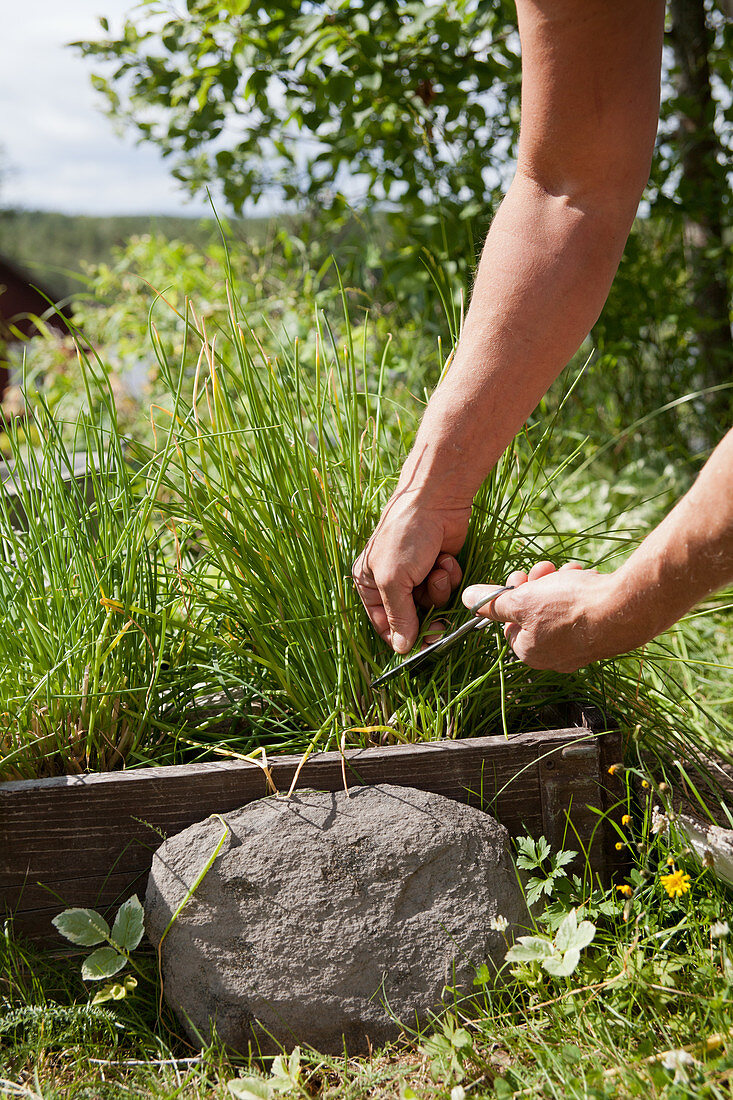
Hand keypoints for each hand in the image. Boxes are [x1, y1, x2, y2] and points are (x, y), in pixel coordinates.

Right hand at [353, 490, 469, 652]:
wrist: (437, 501)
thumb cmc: (406, 536)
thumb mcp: (394, 579)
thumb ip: (399, 616)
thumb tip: (401, 649)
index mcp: (369, 584)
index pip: (383, 624)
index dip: (402, 637)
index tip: (422, 646)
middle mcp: (391, 581)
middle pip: (411, 618)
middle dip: (427, 616)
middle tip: (440, 624)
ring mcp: (416, 574)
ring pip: (432, 603)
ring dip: (438, 590)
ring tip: (436, 569)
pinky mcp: (438, 566)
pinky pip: (447, 587)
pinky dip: (449, 576)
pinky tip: (445, 559)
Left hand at [463, 560, 637, 672]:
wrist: (624, 609)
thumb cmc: (569, 607)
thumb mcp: (521, 599)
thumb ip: (493, 602)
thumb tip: (466, 598)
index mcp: (529, 653)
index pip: (509, 624)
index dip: (512, 597)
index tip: (520, 577)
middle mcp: (554, 657)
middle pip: (534, 615)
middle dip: (536, 587)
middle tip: (543, 569)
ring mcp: (580, 649)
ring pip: (558, 609)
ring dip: (557, 584)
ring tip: (568, 572)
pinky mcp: (600, 637)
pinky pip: (581, 611)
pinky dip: (579, 591)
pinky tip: (584, 578)